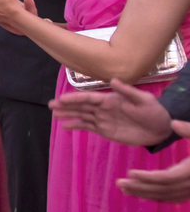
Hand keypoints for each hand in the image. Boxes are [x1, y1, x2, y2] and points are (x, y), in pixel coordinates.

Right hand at [50, 79, 173, 145]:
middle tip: (51, 105)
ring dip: (68, 115)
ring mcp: (103, 119)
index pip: (89, 98)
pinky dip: (76, 126)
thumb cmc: (154, 112)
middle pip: (81, 107)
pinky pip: (87, 127)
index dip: (75, 98)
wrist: (161, 128)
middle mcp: (103, 109)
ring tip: (54, 114)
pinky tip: (65, 127)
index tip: (61, 99)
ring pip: (81, 116)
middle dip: (66, 105)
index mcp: (110, 99)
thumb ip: (127, 91)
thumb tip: (112, 80)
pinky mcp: (105, 130)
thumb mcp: (143, 99)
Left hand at [117, 134, 189, 202]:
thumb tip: (173, 124)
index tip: (130, 173)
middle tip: (119, 184)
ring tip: (124, 189)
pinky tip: (142, 193)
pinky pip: (174, 197)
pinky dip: (157, 196)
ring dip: (145, 194)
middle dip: (140, 188)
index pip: (167, 178)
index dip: (147, 178)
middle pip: (163, 190)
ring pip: (167, 196)